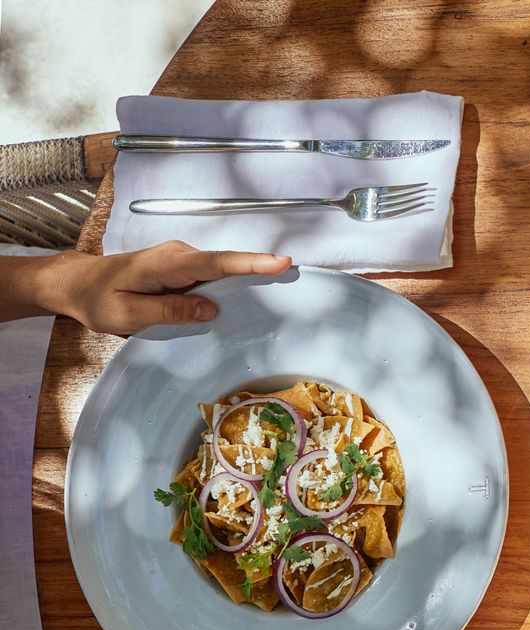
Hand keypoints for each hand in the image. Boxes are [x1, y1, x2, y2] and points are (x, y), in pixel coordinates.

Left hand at [41, 241, 289, 334]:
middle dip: (259, 272)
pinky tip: (236, 304)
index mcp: (166, 265)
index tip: (281, 262)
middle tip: (292, 281)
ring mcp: (182, 259)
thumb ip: (169, 311)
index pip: (216, 264)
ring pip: (221, 273)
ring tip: (269, 297)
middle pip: (227, 266)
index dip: (251, 263)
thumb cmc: (98, 299)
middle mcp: (178, 255)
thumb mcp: (128, 314)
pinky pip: (212, 277)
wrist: (78, 283)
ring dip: (243, 285)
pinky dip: (227, 288)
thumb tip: (210, 309)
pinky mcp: (183, 268)